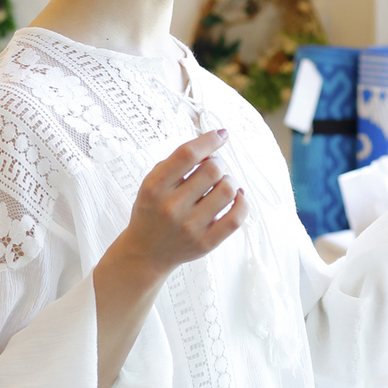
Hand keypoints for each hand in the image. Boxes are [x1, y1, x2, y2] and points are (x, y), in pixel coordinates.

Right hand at [105, 129, 249, 280]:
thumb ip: (178, 162)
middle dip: (218, 163)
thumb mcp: (152, 182)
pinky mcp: (206, 243)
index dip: (209, 140)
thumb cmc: (153, 210)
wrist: (145, 252)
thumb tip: (213, 144)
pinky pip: (236, 218)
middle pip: (212, 169)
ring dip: (229, 182)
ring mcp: (190, 227)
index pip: (187, 154)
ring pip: (228, 190)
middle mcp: (171, 207)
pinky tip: (237, 197)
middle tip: (213, 169)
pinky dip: (242, 202)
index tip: (221, 134)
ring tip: (221, 185)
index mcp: (155, 187)